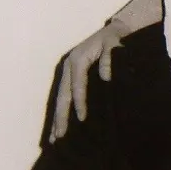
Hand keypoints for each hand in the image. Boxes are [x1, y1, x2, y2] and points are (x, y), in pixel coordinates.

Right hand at [50, 21, 124, 141]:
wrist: (115, 31)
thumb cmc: (116, 39)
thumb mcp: (116, 44)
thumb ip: (110, 58)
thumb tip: (106, 76)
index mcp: (78, 59)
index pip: (77, 84)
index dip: (79, 102)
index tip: (81, 118)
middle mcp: (69, 65)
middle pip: (63, 94)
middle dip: (61, 116)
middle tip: (59, 136)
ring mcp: (68, 71)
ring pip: (60, 97)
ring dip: (57, 117)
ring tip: (53, 138)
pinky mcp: (71, 76)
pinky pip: (64, 96)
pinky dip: (61, 111)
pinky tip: (58, 126)